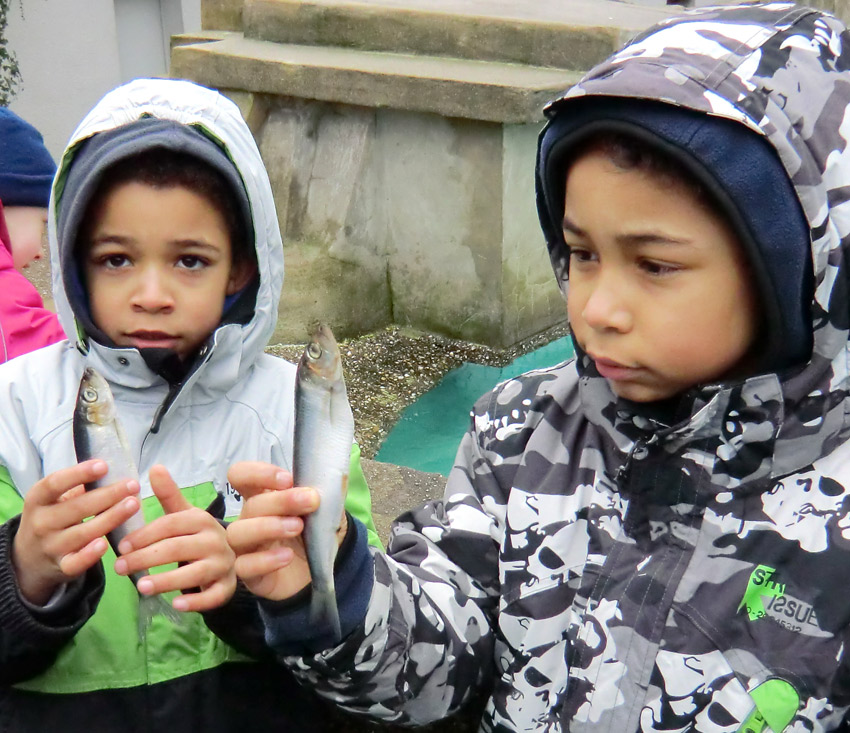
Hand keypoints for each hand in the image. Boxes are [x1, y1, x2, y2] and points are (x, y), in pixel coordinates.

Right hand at [12, 460, 140, 604]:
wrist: (29, 559)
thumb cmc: (52, 518)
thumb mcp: (55, 500)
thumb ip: (78, 487)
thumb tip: (110, 471)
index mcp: (38, 499)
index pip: (55, 483)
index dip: (79, 473)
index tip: (104, 465)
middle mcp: (41, 523)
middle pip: (77, 507)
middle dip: (108, 495)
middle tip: (133, 485)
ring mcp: (50, 546)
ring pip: (82, 533)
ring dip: (110, 518)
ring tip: (133, 505)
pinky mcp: (61, 567)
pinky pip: (75, 563)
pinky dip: (89, 555)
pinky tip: (105, 544)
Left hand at [113, 465, 235, 612]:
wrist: (230, 557)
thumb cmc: (197, 536)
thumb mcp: (184, 515)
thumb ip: (168, 495)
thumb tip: (155, 467)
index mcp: (202, 519)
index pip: (171, 524)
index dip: (145, 535)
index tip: (121, 546)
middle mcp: (216, 540)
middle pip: (177, 548)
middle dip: (145, 558)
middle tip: (120, 568)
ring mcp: (223, 564)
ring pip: (194, 573)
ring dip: (166, 581)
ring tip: (140, 587)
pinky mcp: (227, 587)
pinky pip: (213, 596)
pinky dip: (195, 601)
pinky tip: (175, 605)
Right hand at [225, 462, 320, 600]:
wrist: (321, 564)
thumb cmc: (314, 528)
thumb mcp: (324, 505)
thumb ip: (326, 489)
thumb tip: (333, 473)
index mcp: (262, 495)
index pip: (241, 475)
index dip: (258, 473)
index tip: (288, 480)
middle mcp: (249, 519)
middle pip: (250, 505)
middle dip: (281, 500)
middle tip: (310, 501)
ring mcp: (246, 547)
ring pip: (238, 533)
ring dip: (268, 527)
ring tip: (297, 527)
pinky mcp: (250, 574)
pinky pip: (244, 566)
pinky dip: (265, 560)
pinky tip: (287, 556)